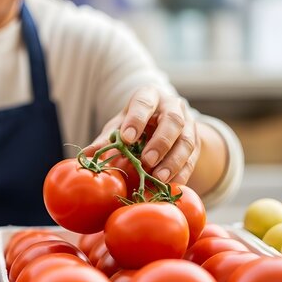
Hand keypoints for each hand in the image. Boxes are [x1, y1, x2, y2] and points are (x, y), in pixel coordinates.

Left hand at [85, 86, 199, 184]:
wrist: (161, 126)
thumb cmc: (134, 125)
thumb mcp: (119, 127)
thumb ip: (106, 140)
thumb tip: (85, 156)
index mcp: (149, 96)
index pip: (144, 102)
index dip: (136, 119)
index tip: (127, 138)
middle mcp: (172, 106)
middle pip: (173, 120)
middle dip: (160, 142)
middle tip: (146, 161)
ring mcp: (188, 123)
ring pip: (186, 140)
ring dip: (173, 161)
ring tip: (159, 178)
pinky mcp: (196, 142)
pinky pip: (193, 158)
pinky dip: (183, 172)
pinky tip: (173, 185)